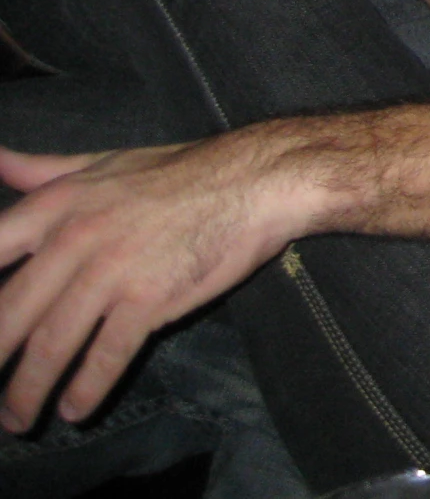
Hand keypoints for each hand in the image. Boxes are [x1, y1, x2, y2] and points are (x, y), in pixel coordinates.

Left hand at [0, 137, 308, 430]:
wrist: (253, 180)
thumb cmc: (177, 172)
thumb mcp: (102, 162)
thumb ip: (41, 170)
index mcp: (56, 204)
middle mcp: (75, 238)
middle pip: (10, 313)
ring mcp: (112, 270)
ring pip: (52, 343)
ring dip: (28, 389)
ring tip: (18, 420)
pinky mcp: (150, 298)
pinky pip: (106, 354)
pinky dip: (87, 388)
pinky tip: (76, 408)